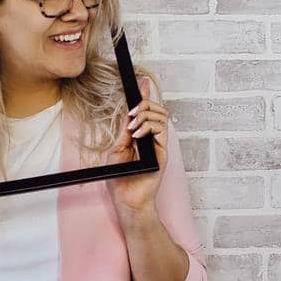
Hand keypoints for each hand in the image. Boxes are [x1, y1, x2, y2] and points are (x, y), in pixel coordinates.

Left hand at [105, 79, 168, 215]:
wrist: (126, 199)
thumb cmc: (120, 178)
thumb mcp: (117, 150)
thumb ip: (125, 132)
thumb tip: (129, 114)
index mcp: (140, 136)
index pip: (146, 112)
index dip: (146, 95)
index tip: (142, 82)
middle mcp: (152, 138)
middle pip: (157, 109)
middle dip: (144, 103)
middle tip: (132, 113)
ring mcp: (159, 145)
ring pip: (162, 116)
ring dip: (145, 115)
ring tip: (132, 127)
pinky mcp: (163, 153)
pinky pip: (162, 130)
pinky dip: (149, 127)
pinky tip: (137, 134)